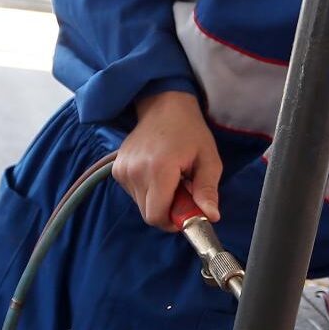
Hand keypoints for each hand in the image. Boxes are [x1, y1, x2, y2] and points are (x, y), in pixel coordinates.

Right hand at [113, 91, 222, 229]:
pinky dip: (147, 191)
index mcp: (159, 170)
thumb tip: (211, 217)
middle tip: (182, 192)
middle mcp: (135, 171)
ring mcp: (123, 170)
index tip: (186, 213)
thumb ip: (208, 190)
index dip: (172, 222)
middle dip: (167, 211)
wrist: (164, 107)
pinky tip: (158, 174)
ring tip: (171, 179)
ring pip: (141, 205)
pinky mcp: (117, 169)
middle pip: (148, 213)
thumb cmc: (190, 132)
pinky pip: (134, 194)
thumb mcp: (209, 160)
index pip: (157, 216)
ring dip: (158, 200)